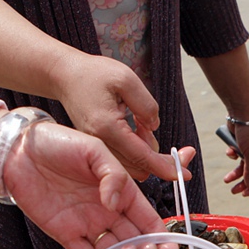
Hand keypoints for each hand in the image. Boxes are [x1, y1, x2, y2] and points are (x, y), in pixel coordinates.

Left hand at [4, 121, 192, 248]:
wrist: (17, 149)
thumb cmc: (58, 142)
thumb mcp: (94, 149)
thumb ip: (113, 175)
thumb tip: (116, 204)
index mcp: (122, 192)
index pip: (148, 219)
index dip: (162, 238)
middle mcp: (108, 211)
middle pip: (135, 239)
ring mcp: (87, 224)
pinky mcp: (65, 233)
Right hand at [53, 54, 191, 181]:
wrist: (64, 75)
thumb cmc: (93, 74)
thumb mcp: (126, 79)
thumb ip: (146, 105)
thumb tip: (154, 127)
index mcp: (106, 127)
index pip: (141, 156)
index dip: (165, 167)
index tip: (185, 174)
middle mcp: (99, 142)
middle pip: (139, 166)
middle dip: (162, 161)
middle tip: (181, 149)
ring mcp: (97, 147)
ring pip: (133, 166)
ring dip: (148, 152)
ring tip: (142, 121)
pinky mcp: (99, 147)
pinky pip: (125, 158)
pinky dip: (138, 149)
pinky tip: (137, 125)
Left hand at [223, 122, 248, 196]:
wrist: (241, 112)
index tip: (245, 193)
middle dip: (243, 182)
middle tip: (233, 190)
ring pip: (243, 165)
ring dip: (234, 172)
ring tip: (226, 179)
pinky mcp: (242, 143)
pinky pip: (237, 154)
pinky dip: (232, 154)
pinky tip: (230, 150)